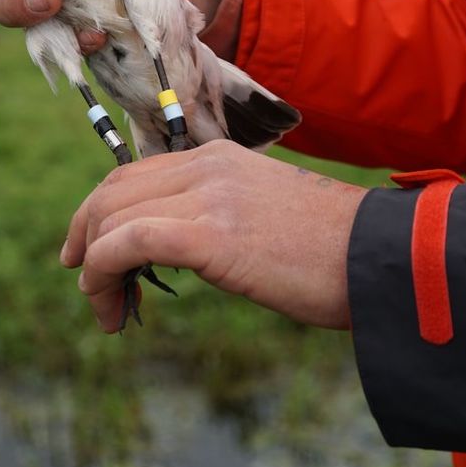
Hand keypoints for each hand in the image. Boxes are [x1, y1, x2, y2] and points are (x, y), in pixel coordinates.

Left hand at [60, 140, 366, 332]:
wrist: (379, 257)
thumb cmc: (330, 250)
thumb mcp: (262, 214)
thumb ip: (217, 214)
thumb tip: (175, 245)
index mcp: (218, 157)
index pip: (133, 173)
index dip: (98, 212)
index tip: (86, 252)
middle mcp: (207, 165)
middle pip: (113, 191)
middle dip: (86, 237)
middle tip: (87, 285)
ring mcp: (208, 195)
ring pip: (113, 216)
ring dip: (93, 267)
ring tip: (105, 309)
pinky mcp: (211, 233)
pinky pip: (130, 242)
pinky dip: (104, 272)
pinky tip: (110, 305)